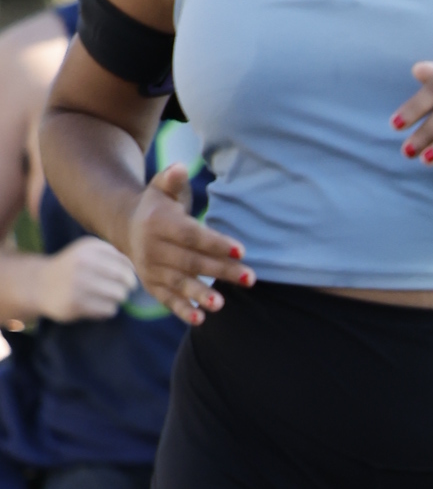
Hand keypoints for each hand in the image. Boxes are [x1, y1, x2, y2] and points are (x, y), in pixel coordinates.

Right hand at [33, 235, 134, 321]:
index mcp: (90, 247)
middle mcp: (84, 262)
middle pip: (126, 279)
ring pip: (120, 295)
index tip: (124, 279)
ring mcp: (79, 283)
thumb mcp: (89, 252)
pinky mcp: (76, 303)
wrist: (41, 284)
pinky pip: (109, 310)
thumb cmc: (74, 267)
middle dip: (126, 287)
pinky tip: (96, 306)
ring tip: (104, 297)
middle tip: (117, 290)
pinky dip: (107, 310)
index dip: (131, 274)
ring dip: (117, 300)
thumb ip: (114, 257)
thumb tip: (143, 275)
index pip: (126, 263)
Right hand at [126, 161, 249, 323]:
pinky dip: (183, 311)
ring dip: (201, 294)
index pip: (191, 236)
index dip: (215, 244)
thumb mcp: (161, 187)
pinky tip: (201, 320)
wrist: (126, 226)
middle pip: (191, 262)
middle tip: (250, 278)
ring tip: (222, 304)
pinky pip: (168, 300)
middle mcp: (153, 248)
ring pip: (179, 283)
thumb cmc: (157, 205)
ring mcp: (151, 269)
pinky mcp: (152, 285)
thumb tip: (179, 168)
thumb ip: (172, 179)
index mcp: (160, 224)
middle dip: (220, 271)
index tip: (241, 251)